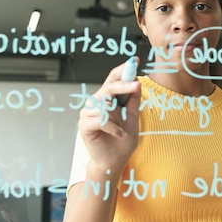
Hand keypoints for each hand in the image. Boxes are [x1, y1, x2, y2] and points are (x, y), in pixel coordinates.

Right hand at [78, 58, 141, 172]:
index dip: (123, 69)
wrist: (115, 161)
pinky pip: (102, 120)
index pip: (113, 78)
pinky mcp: (84, 125)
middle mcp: (95, 102)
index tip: (134, 60)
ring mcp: (88, 113)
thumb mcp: (133, 116)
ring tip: (123, 131)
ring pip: (106, 105)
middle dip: (124, 85)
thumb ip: (133, 100)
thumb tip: (136, 81)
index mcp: (107, 98)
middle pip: (109, 87)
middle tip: (137, 85)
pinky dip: (114, 128)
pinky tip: (120, 135)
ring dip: (119, 119)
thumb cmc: (123, 139)